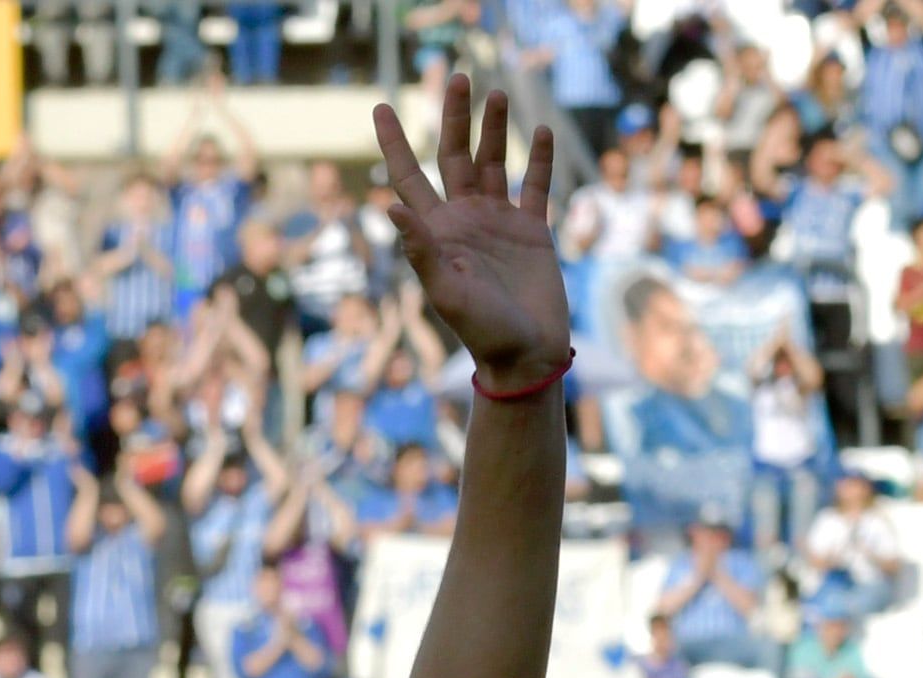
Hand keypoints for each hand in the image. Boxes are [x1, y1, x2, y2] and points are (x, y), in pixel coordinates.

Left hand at [373, 78, 569, 390]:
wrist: (527, 355)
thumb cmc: (482, 331)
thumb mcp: (446, 290)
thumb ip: (420, 249)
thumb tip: (390, 205)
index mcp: (437, 232)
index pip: (409, 177)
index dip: (394, 143)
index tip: (381, 107)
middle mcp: (465, 220)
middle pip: (454, 157)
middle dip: (454, 118)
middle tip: (457, 78)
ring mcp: (498, 223)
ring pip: (493, 163)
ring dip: (494, 129)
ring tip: (496, 92)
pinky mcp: (532, 232)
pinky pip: (535, 187)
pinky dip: (539, 159)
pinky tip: (540, 130)